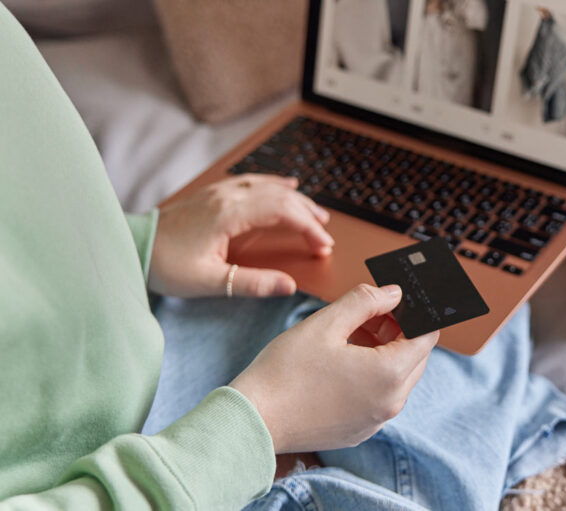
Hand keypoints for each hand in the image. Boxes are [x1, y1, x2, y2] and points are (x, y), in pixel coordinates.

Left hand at [149, 175, 333, 297]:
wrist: (131, 248)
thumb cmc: (165, 265)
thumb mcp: (210, 281)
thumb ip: (252, 283)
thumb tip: (288, 286)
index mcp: (228, 214)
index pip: (283, 212)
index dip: (308, 227)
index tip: (322, 246)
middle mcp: (227, 197)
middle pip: (281, 197)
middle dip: (308, 216)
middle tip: (323, 238)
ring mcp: (220, 192)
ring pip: (269, 187)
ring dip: (297, 200)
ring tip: (317, 214)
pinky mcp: (213, 195)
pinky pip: (253, 182)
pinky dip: (275, 185)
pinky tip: (287, 185)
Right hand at [230, 284, 440, 452]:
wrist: (252, 421)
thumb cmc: (284, 372)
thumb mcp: (326, 323)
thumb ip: (365, 301)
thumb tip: (393, 293)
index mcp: (390, 374)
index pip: (427, 335)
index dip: (414, 312)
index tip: (394, 300)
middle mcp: (391, 402)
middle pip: (415, 356)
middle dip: (398, 330)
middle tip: (368, 313)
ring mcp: (376, 420)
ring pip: (397, 377)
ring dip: (383, 351)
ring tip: (349, 334)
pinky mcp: (360, 430)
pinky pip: (379, 397)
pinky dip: (370, 376)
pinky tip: (340, 363)